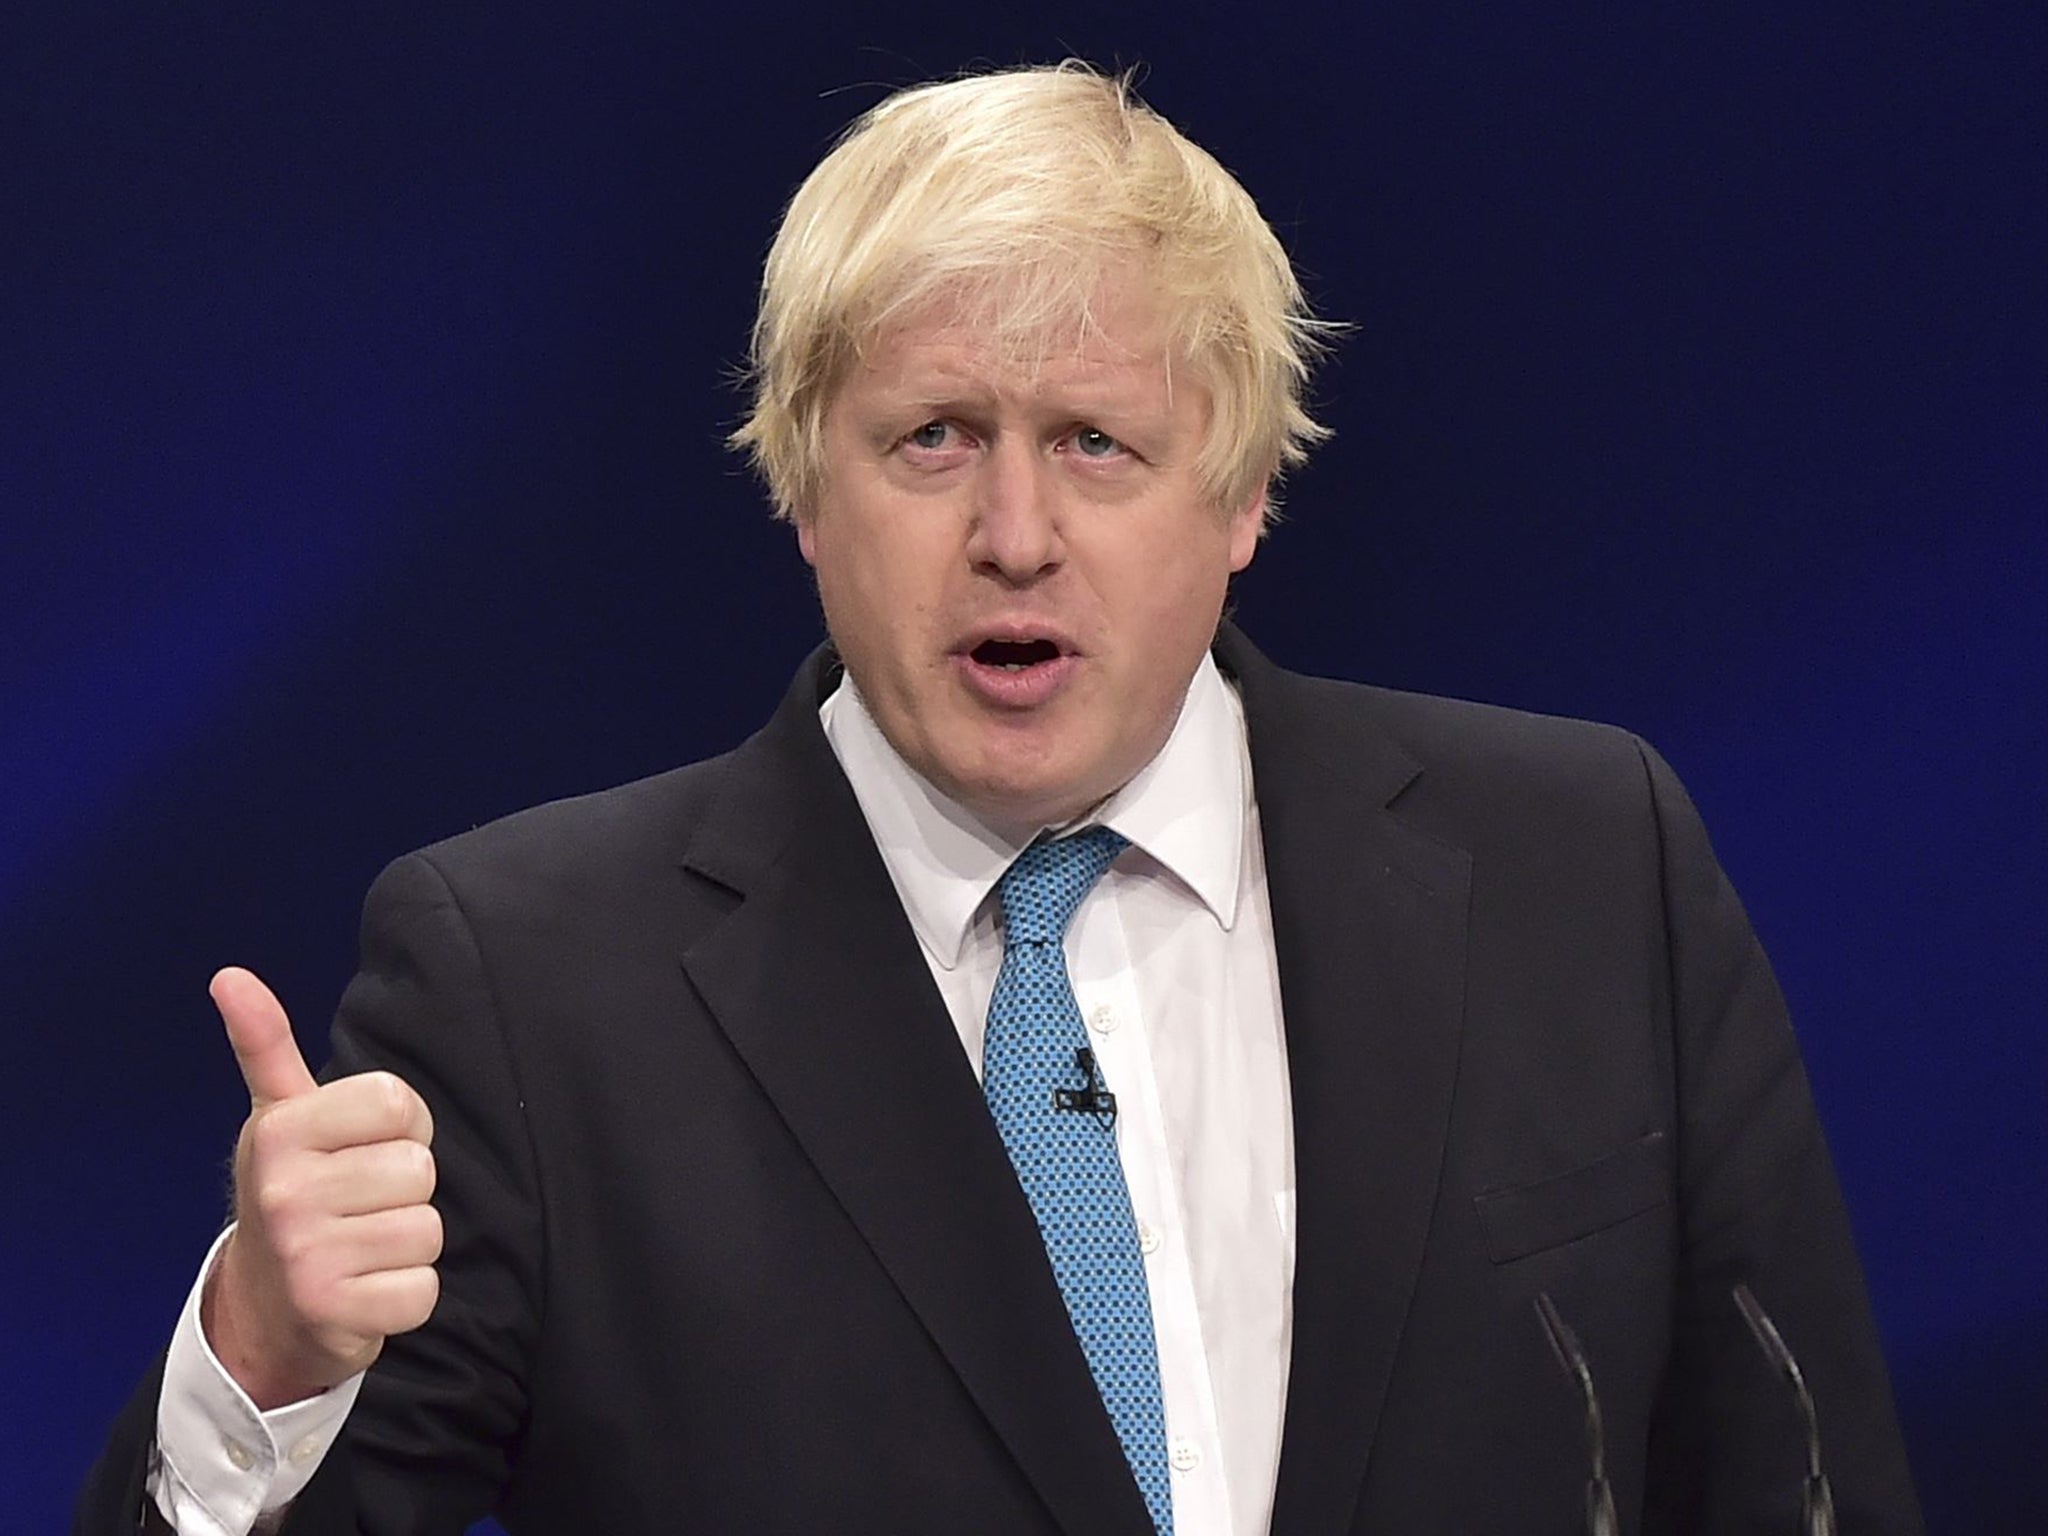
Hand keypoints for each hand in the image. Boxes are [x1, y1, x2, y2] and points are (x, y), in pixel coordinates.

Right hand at [201, 967, 442, 1408]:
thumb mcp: (279, 1118)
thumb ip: (266, 1044)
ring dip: (408, 1244)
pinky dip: (407, 1294)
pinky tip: (369, 1289)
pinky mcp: (334, 1313)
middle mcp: (287, 1191)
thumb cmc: (294, 1194)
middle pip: (419, 1168)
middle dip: (405, 1190)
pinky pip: (423, 1290)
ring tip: (365, 1247)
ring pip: (428, 1229)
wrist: (264, 1308)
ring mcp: (307, 1256)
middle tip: (363, 1206)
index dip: (402, 1125)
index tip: (367, 1147)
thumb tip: (230, 975)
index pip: (397, 1102)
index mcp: (280, 1132)